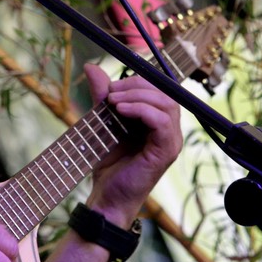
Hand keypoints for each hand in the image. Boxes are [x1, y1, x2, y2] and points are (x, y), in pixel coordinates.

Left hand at [82, 63, 182, 225]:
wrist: (106, 195)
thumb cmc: (107, 163)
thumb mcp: (101, 121)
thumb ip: (101, 96)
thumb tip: (90, 66)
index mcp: (157, 121)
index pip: (158, 89)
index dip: (136, 81)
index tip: (110, 87)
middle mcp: (169, 130)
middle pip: (165, 92)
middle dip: (136, 86)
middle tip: (110, 94)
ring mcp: (171, 141)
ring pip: (166, 104)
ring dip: (138, 96)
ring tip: (113, 102)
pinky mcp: (167, 151)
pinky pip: (163, 122)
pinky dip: (141, 110)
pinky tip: (120, 111)